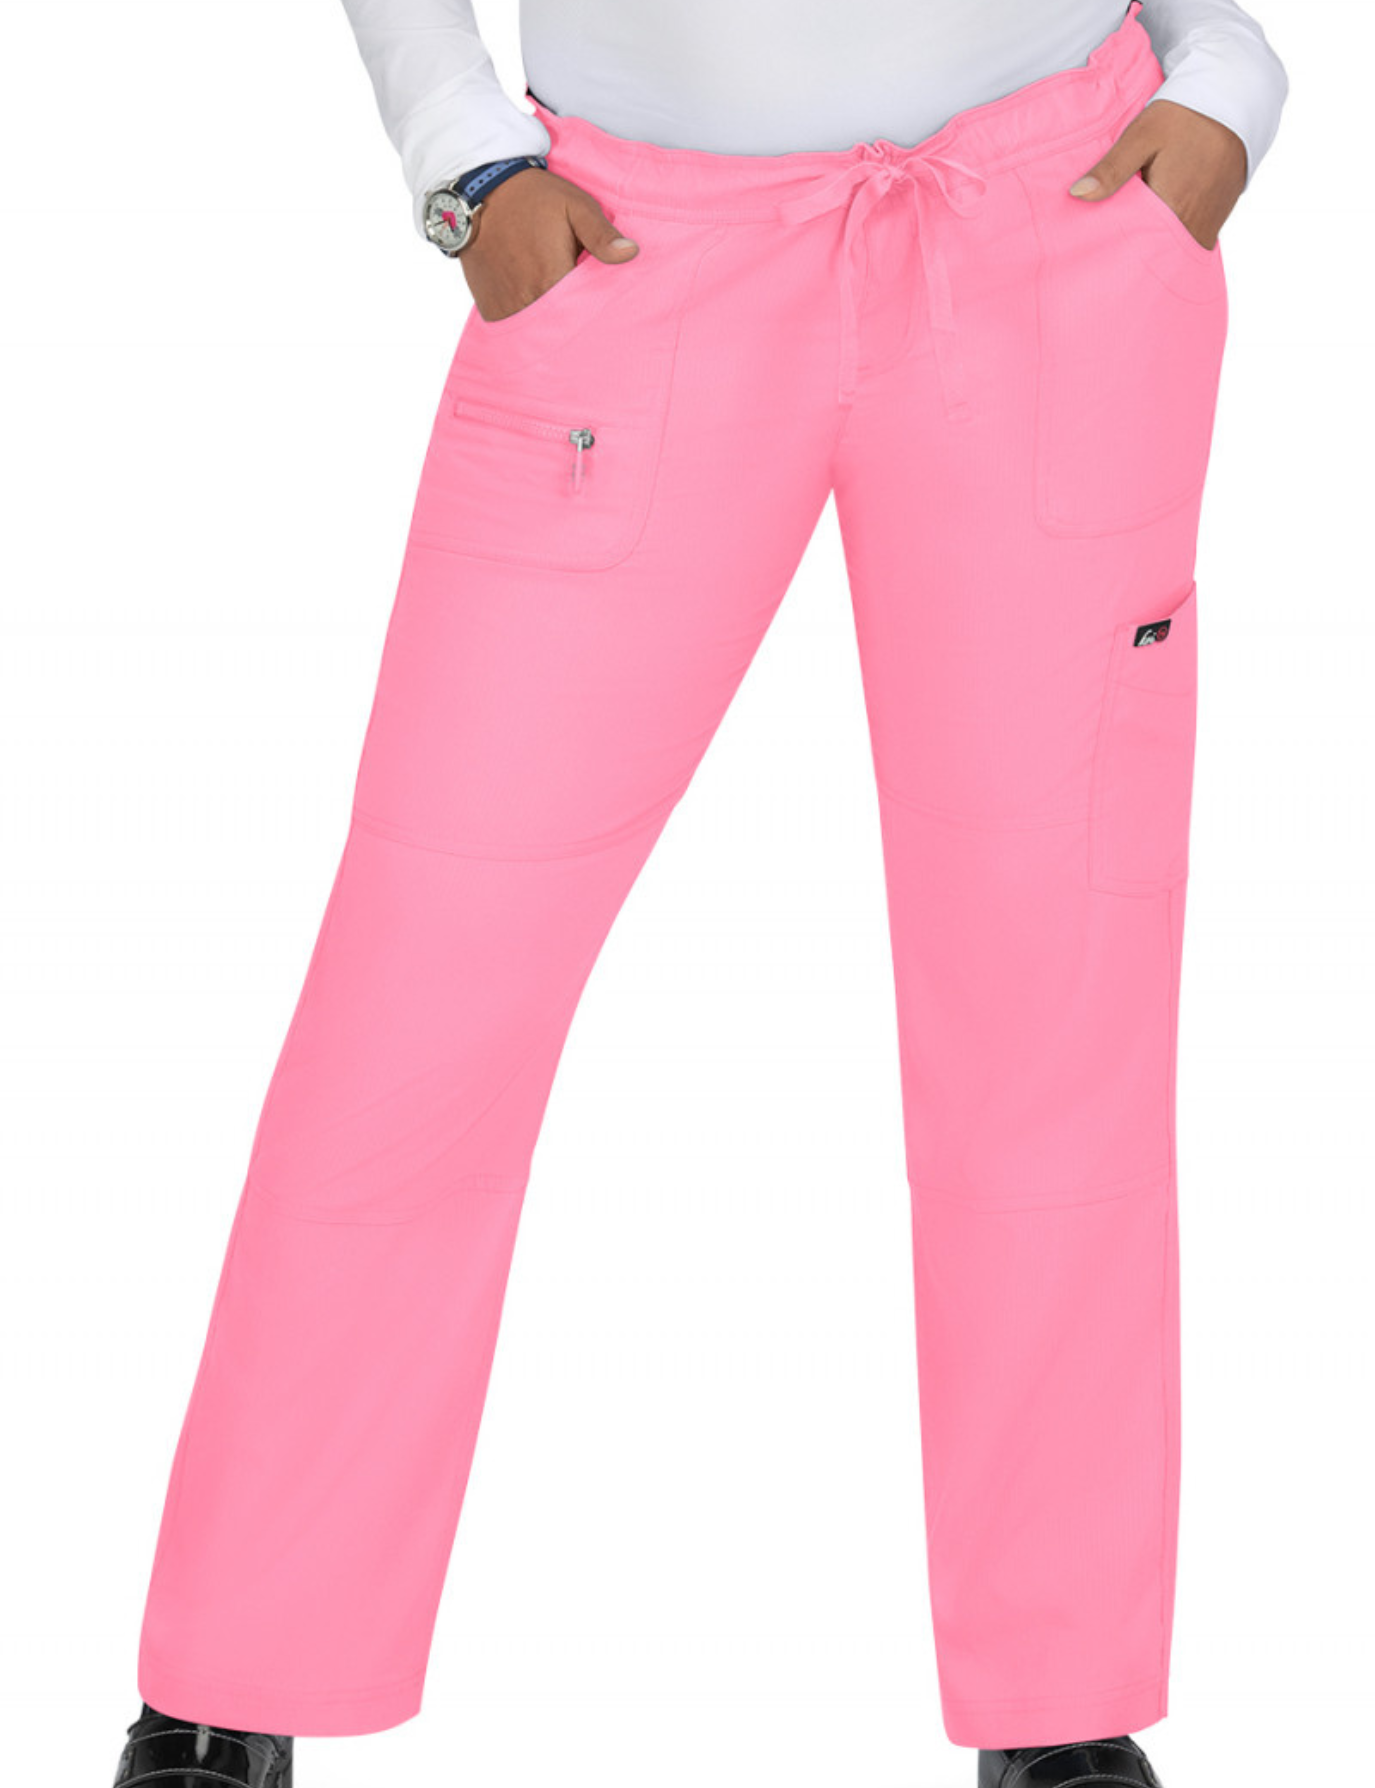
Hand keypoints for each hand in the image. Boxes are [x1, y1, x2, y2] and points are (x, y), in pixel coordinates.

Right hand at [459, 166, 638, 321]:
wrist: (480, 191)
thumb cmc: (533, 197)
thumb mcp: (575, 207)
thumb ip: (602, 235)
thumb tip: (631, 253)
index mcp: (553, 278)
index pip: (583, 310)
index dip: (592, 308)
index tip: (598, 302)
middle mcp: (528, 299)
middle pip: (560, 323)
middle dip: (571, 317)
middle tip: (579, 307)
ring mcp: (507, 307)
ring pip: (537, 328)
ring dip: (548, 323)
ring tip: (553, 305)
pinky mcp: (491, 308)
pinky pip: (514, 326)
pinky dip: (525, 320)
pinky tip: (532, 306)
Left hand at [1067, 98, 1246, 250]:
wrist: (1233, 103)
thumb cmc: (1184, 118)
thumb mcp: (1142, 136)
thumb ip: (1111, 169)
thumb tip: (1077, 194)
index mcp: (1170, 208)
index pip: (1133, 245)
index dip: (1111, 249)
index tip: (1093, 250)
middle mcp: (1192, 226)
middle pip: (1152, 253)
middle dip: (1130, 253)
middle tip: (1105, 251)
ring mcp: (1206, 227)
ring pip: (1170, 252)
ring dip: (1150, 249)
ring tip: (1128, 241)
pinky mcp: (1214, 223)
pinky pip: (1185, 244)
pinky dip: (1169, 243)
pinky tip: (1153, 233)